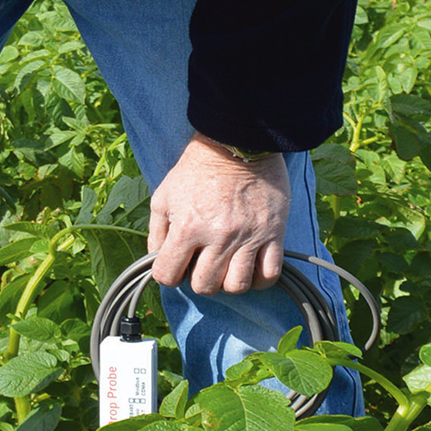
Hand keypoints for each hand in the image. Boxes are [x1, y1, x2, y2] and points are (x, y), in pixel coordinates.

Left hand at [147, 133, 290, 293]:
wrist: (236, 143)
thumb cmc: (196, 170)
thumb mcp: (163, 196)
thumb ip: (156, 232)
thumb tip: (157, 260)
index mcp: (187, 228)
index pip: (168, 276)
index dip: (168, 274)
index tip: (175, 264)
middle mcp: (218, 237)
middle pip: (205, 286)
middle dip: (198, 280)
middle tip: (201, 263)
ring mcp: (248, 237)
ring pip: (237, 286)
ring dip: (227, 282)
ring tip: (226, 267)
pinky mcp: (273, 233)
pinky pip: (269, 274)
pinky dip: (259, 279)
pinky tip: (250, 268)